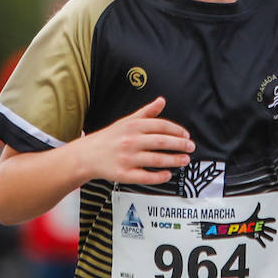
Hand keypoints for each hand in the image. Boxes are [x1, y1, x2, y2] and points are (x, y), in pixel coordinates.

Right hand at [77, 96, 193, 184]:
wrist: (87, 155)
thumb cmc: (109, 138)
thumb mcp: (127, 121)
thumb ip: (146, 112)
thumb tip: (161, 101)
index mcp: (133, 126)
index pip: (161, 126)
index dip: (177, 131)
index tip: (186, 135)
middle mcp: (130, 141)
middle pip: (162, 142)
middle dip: (180, 145)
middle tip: (191, 147)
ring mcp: (127, 158)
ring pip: (156, 160)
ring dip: (174, 160)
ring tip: (185, 160)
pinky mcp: (123, 174)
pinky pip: (145, 177)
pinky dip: (158, 176)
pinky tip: (168, 174)